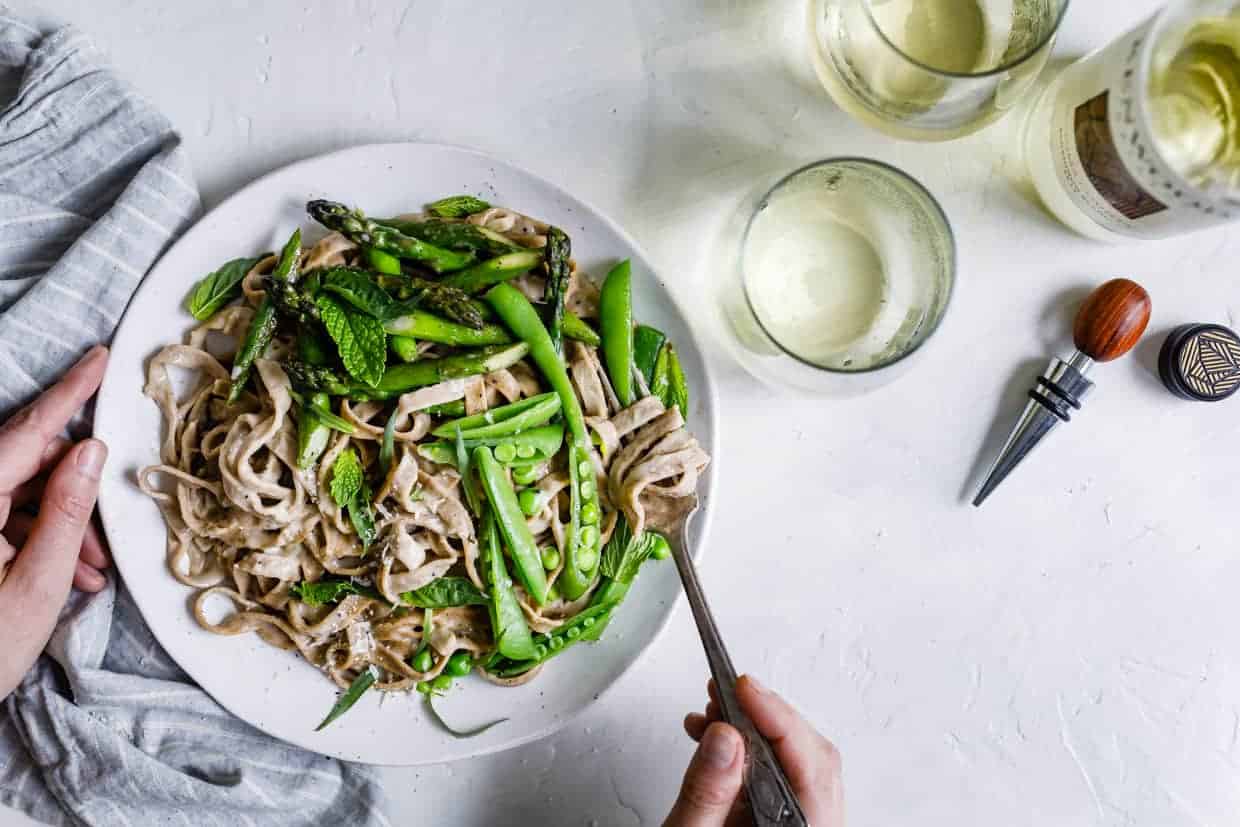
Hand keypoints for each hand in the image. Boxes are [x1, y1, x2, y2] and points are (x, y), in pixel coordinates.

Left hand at [0, 345, 109, 699]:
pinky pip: (2, 516)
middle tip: (105, 531)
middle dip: (74, 487)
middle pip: (24, 462)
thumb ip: (67, 512)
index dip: (69, 394)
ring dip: (60, 521)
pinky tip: (68, 573)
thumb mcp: (36, 585)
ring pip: (18, 492)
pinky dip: (37, 537)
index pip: (26, 432)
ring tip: (90, 570)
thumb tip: (90, 452)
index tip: (100, 358)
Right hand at [665, 675, 843, 826]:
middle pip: (812, 761)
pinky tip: (715, 740)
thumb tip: (724, 734)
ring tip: (713, 712)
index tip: (743, 686)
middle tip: (728, 689)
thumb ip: (707, 791)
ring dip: (755, 732)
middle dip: (768, 717)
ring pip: (798, 766)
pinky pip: (781, 780)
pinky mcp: (781, 826)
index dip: (777, 717)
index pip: (807, 767)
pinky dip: (750, 752)